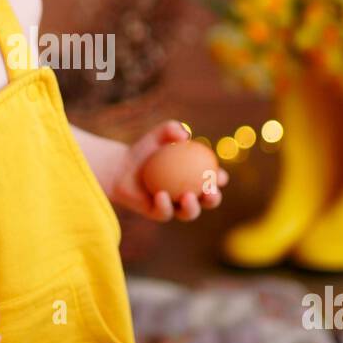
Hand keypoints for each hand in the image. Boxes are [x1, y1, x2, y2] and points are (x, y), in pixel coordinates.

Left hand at [110, 120, 229, 221]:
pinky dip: (164, 205)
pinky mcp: (158, 214)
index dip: (220, 179)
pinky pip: (164, 212)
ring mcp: (174, 206)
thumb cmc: (145, 149)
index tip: (218, 175)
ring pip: (188, 213)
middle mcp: (188, 194)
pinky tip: (161, 195)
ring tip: (188, 196)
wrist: (122, 167)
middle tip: (209, 190)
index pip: (213, 180)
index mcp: (195, 177)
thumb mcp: (157, 134)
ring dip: (192, 208)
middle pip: (208, 201)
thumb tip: (185, 135)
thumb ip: (172, 128)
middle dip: (214, 199)